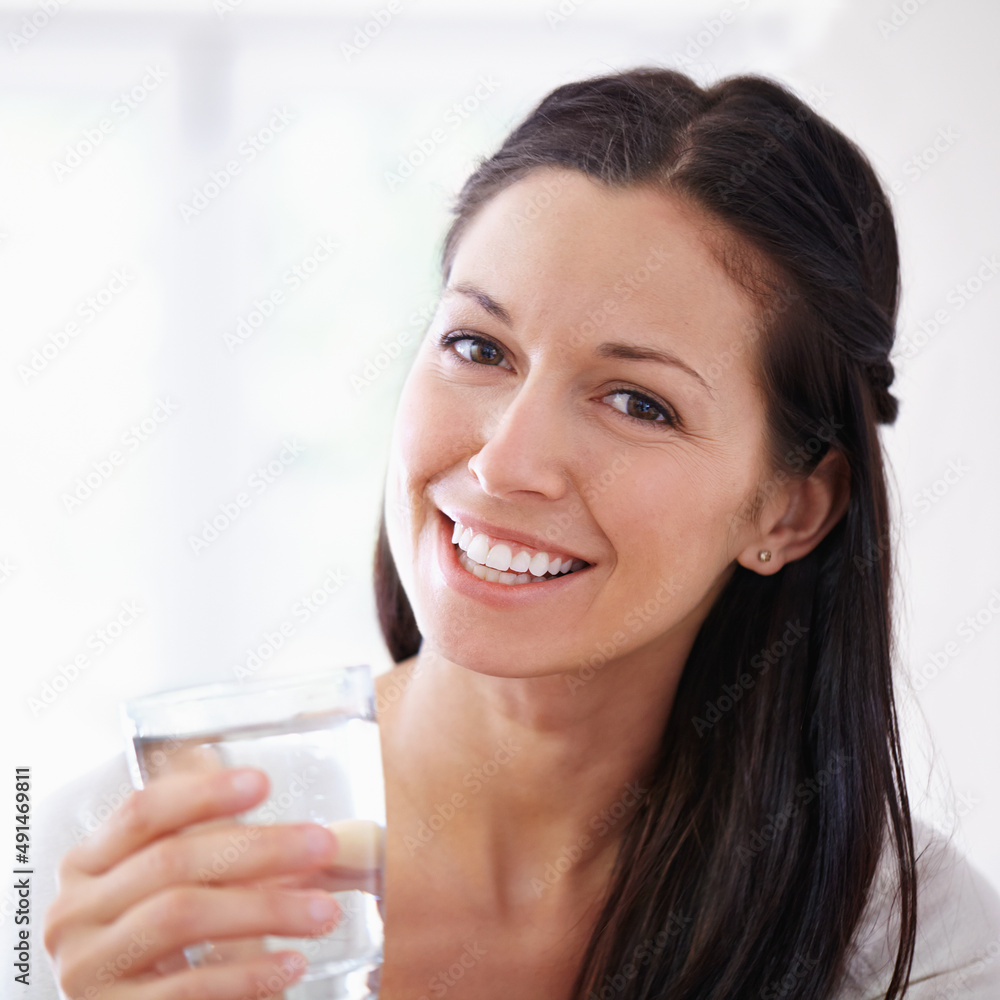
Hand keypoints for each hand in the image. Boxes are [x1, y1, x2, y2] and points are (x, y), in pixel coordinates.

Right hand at [43, 766, 345, 999]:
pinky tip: (292, 965)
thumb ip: (218, 849)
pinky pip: (187, 989)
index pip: (142, 811)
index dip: (203, 793)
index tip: (264, 783)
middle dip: (259, 848)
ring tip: (324, 911)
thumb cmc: (170, 944)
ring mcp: (86, 968)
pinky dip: (247, 975)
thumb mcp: (180, 887)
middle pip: (172, 860)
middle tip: (324, 845)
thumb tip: (311, 830)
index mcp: (88, 863)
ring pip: (181, 915)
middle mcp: (75, 911)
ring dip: (265, 908)